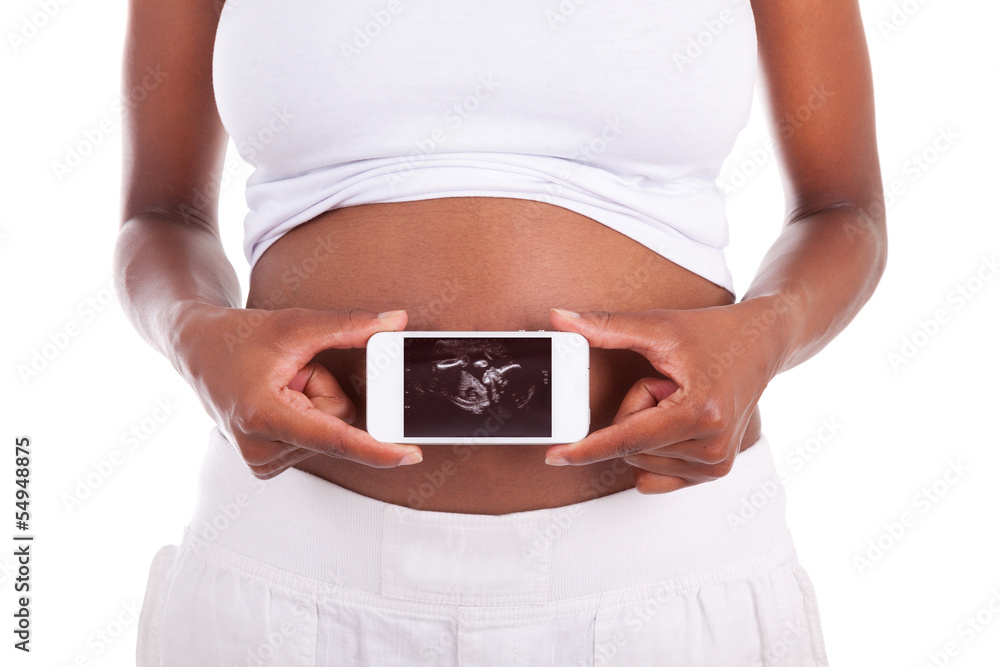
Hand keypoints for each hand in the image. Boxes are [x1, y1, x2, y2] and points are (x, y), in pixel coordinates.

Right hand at [173, 303, 422, 478]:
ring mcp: (261, 460)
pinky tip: (278, 401)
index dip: (377, 448)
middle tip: (291, 373)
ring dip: (312, 404)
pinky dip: (304, 418)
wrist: (198, 350)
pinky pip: (314, 442)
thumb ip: (351, 325)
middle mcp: (260, 448)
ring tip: (279, 385)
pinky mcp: (265, 465)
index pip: (335, 437)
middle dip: (325, 393)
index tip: (410, 455)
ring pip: (327, 433)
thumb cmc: (240, 337)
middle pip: (337, 424)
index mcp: (265, 416)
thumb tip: (397, 321)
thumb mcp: (297, 324)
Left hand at [545, 298, 789, 493]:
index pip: (628, 438)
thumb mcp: (658, 326)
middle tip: (668, 382)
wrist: (762, 343)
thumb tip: (558, 319)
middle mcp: (712, 446)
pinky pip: (655, 475)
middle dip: (636, 410)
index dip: (586, 447)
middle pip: (630, 445)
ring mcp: (717, 464)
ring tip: (681, 397)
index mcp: (700, 412)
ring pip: (639, 459)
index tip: (555, 457)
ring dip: (648, 427)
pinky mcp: (716, 472)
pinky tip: (676, 425)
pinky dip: (653, 449)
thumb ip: (605, 327)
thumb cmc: (712, 332)